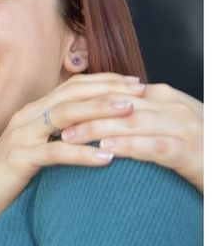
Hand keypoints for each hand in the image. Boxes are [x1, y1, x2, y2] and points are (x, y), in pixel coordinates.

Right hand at [0, 72, 144, 245]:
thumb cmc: (12, 176)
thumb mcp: (37, 146)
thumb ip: (59, 132)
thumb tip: (95, 125)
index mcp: (32, 111)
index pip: (72, 86)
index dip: (104, 81)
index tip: (134, 83)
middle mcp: (26, 116)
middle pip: (71, 94)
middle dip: (107, 89)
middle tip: (139, 90)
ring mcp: (20, 135)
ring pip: (64, 115)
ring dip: (99, 111)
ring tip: (128, 111)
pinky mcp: (18, 158)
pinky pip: (54, 152)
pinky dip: (82, 153)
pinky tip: (106, 157)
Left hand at [61, 83, 202, 192]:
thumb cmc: (193, 148)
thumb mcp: (164, 123)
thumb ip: (137, 114)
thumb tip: (99, 112)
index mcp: (164, 96)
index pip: (117, 92)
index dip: (85, 99)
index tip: (58, 108)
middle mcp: (174, 107)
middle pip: (119, 105)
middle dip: (84, 114)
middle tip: (54, 124)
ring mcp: (185, 128)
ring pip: (133, 122)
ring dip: (97, 129)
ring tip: (69, 137)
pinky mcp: (192, 153)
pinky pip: (156, 146)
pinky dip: (130, 147)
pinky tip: (106, 151)